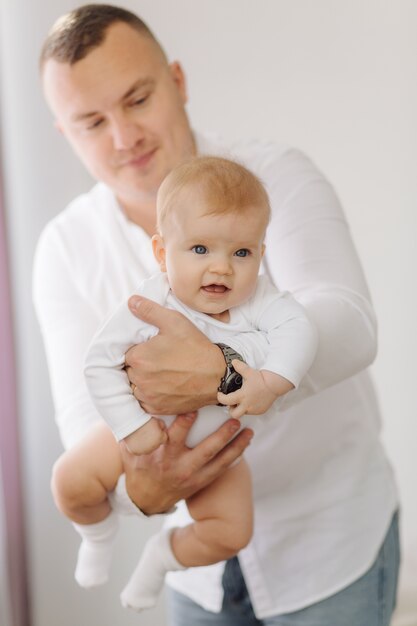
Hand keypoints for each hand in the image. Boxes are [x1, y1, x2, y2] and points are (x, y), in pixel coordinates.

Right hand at [120, 412, 252, 514]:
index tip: (195, 408)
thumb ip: (137, 431)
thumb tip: (139, 406)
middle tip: (235, 420)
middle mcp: (180, 467)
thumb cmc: (139, 467)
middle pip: (205, 451)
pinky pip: (221, 470)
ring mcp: (193, 476)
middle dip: (222, 436)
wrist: (146, 500)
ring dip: (236, 447)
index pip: (175, 437)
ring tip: (249, 432)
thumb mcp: (131, 450)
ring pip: (219, 462)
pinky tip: (245, 444)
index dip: (185, 422)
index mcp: (163, 456)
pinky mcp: (201, 482)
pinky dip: (235, 457)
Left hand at [125, 295, 224, 414]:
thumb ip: (150, 311)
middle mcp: (139, 379)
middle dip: (141, 365)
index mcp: (139, 357)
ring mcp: (148, 396)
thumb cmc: (196, 348)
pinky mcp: (157, 408)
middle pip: (130, 370)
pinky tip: (165, 386)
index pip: (127, 353)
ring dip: (144, 381)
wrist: (217, 376)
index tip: (153, 349)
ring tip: (163, 373)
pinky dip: (151, 395)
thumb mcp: (174, 322)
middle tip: (160, 360)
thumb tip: (131, 302)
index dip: (140, 350)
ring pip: (136, 386)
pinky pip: (144, 402)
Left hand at [217, 360, 293, 417]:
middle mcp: (247, 405)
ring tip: (243, 399)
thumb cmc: (261, 379)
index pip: (226, 401)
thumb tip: (233, 362)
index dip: (220, 398)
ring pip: (244, 412)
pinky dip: (250, 407)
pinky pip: (252, 411)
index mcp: (242, 396)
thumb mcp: (249, 372)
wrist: (274, 384)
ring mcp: (254, 409)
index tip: (220, 394)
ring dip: (241, 407)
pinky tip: (252, 400)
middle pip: (234, 414)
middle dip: (231, 409)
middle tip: (232, 403)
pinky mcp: (260, 411)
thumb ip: (239, 367)